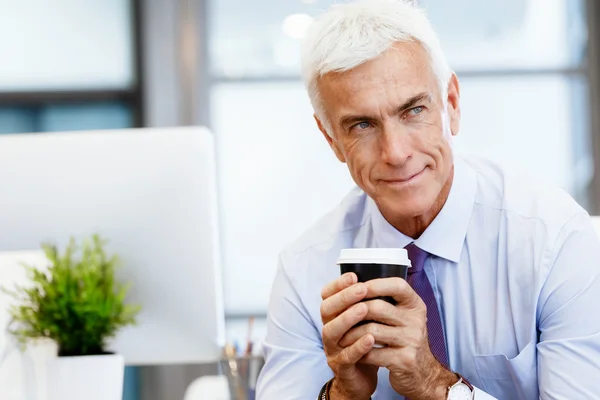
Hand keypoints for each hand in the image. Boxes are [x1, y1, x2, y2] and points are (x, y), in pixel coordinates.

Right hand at [320, 272, 377, 399]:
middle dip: (344, 297)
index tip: (353, 275)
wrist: (361, 379)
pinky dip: (357, 346)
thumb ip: (365, 303)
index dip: (337, 285)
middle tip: (362, 288)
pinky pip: (346, 356)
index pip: (327, 295)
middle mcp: (328, 329)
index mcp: (333, 316)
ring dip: (348, 318)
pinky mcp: (341, 367)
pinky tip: (370, 338)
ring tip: (364, 309)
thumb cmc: (363, 344)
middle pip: (326, 310)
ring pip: (331, 331)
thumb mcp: (362, 322)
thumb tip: (380, 278)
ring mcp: (332, 349)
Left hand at [339, 277, 456, 399]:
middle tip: (338, 316)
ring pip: (371, 330)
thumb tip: (355, 284)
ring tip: (340, 336)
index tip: (356, 286)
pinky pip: (373, 352)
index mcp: (415, 305)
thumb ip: (387, 301)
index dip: (375, 284)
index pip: (398, 285)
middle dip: (353, 311)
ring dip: (351, 334)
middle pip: (378, 307)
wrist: (423, 374)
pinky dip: (358, 352)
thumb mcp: (404, 317)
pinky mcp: (404, 360)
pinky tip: (352, 352)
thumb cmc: (405, 340)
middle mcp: (416, 320)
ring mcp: (412, 340)